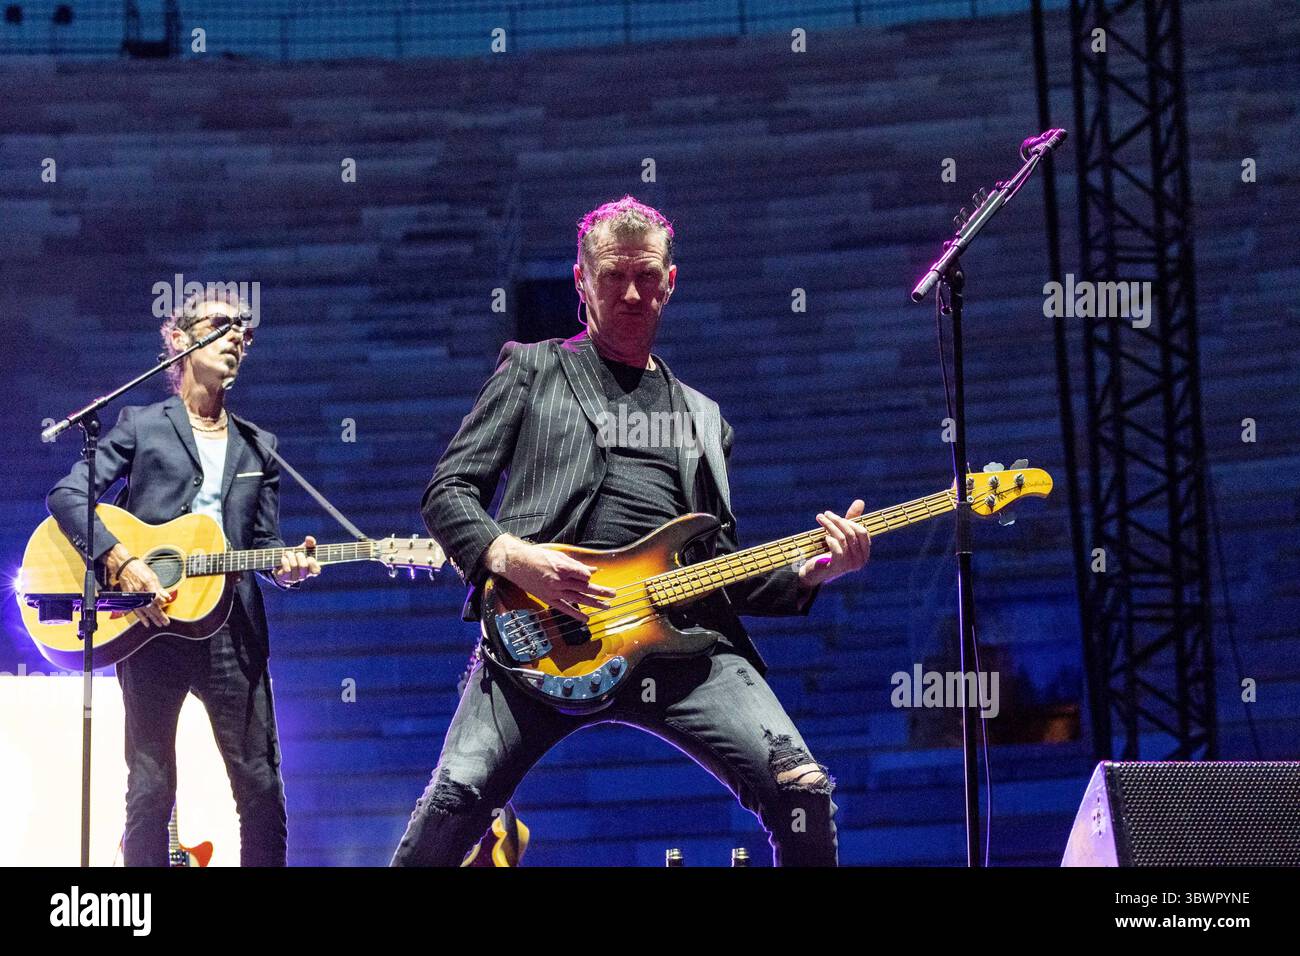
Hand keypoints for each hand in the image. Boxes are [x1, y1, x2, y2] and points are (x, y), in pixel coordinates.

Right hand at [114, 553, 172, 627]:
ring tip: (158, 624)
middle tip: (165, 623)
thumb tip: (166, 597)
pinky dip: (141, 617)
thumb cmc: (138, 569)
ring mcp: (134, 597)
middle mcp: (139, 593)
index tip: (165, 610)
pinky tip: (146, 622)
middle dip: (159, 616)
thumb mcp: (152, 577)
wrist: (124, 566)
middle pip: (150, 607)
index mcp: (146, 586)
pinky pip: (136, 610)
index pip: (155, 600)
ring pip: (144, 611)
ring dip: (152, 618)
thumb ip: (159, 588)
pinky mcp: (130, 598)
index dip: (161, 606)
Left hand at [273, 535, 321, 585]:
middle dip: (300, 556)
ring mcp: (294, 578)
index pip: (316, 571)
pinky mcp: (285, 578)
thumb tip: (310, 539)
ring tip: (288, 553)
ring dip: (291, 556)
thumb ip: (309, 543)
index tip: (309, 557)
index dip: (313, 563)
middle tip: (297, 553)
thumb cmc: (296, 557)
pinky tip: (284, 558)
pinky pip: (286, 569)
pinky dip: (285, 561)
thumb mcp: (304, 549)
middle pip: (303, 566)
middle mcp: (303, 576)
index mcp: (311, 570)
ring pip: (294, 566)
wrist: (282, 564)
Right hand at [486, 534, 616, 622]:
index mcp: (562, 567)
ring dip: (593, 603)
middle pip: (585, 588)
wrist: (517, 564)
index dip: (590, 577)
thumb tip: (592, 570)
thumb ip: (576, 565)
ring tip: (606, 606)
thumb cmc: (537, 556)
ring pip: (578, 599)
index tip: (595, 579)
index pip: (583, 575)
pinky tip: (585, 618)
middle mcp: (559, 580)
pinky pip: (564, 608)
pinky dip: (575, 614)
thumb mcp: (558, 555)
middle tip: (613, 595)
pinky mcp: (548, 598)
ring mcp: (554, 591)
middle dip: (601, 592)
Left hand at [798, 500, 870, 588]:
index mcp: (864, 553)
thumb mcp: (841, 534)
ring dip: (830, 526)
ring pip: (842, 538)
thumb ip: (851, 519)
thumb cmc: (829, 552)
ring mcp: (850, 565)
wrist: (813, 572)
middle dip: (837, 521)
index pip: (863, 532)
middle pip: (851, 533)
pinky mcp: (838, 567)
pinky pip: (837, 549)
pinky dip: (831, 540)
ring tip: (820, 519)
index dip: (850, 521)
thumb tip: (860, 501)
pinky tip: (824, 537)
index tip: (833, 515)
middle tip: (825, 514)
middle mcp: (860, 560)